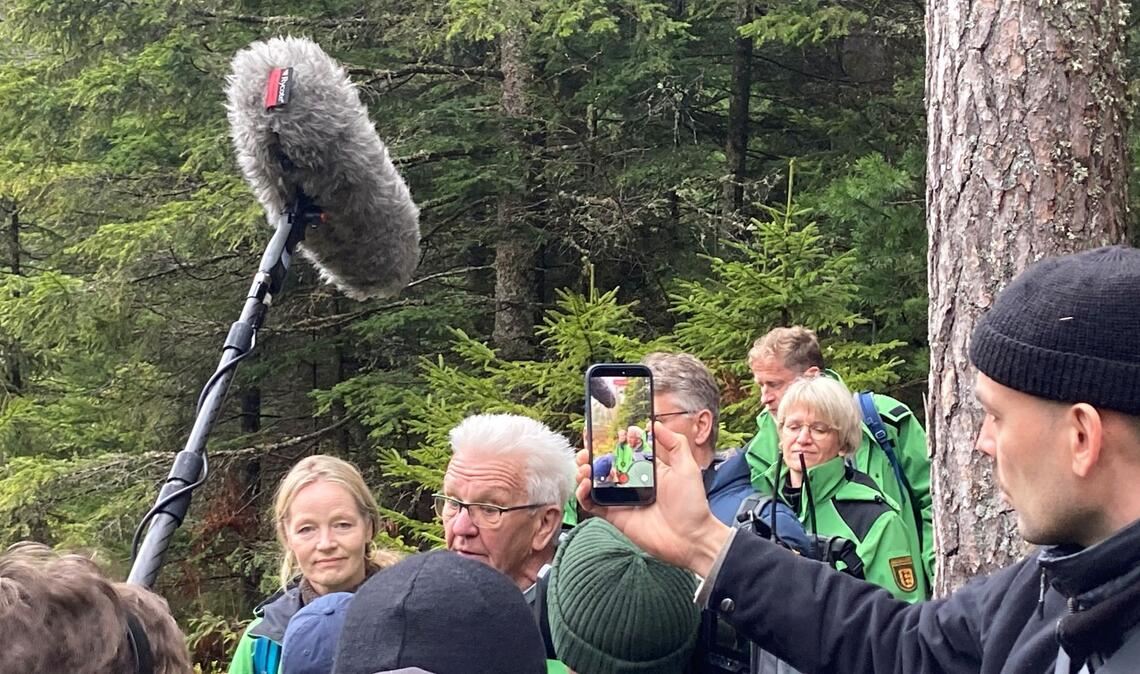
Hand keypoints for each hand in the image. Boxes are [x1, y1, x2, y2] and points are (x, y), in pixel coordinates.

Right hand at [576, 421, 731, 575]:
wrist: (691, 538)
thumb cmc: (692, 504)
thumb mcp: (687, 467)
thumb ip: (675, 443)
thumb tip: (655, 424)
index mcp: (645, 468)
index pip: (623, 449)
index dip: (610, 440)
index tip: (601, 431)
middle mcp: (630, 482)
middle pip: (603, 464)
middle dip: (591, 454)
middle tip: (587, 449)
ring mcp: (621, 499)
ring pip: (593, 482)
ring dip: (584, 471)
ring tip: (585, 467)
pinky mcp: (614, 515)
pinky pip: (592, 504)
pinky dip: (583, 494)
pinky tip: (586, 486)